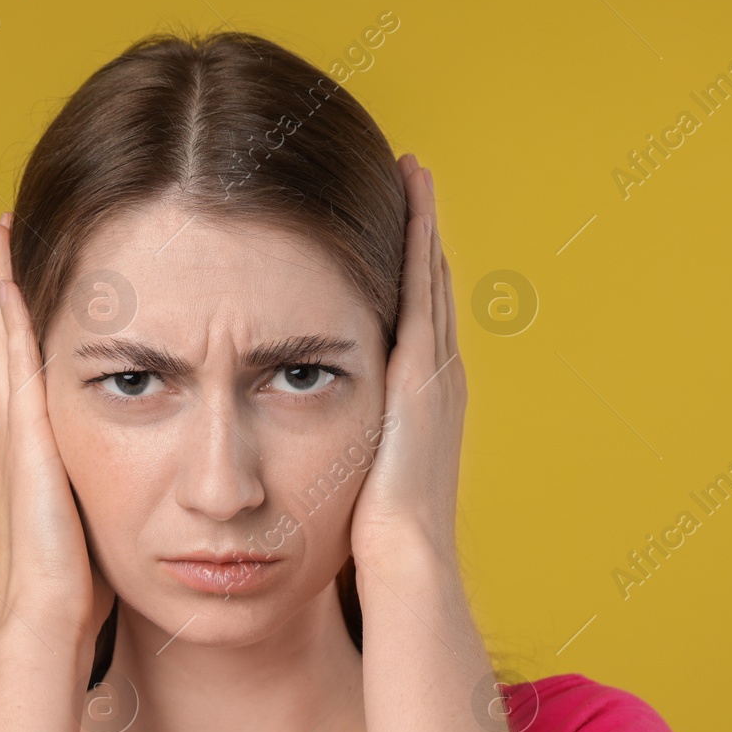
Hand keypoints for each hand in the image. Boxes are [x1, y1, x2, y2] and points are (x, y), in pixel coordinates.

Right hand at [0, 212, 115, 661]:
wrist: (48, 623)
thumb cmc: (75, 594)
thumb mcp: (90, 531)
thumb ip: (97, 501)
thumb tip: (139, 492)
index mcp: (26, 459)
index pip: (17, 379)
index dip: (15, 331)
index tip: (20, 283)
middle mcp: (8, 439)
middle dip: (1, 294)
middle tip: (1, 236)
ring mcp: (8, 438)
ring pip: (0, 346)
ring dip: (0, 291)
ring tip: (0, 239)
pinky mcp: (21, 443)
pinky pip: (12, 367)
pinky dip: (8, 322)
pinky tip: (11, 282)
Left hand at [348, 155, 465, 571]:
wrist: (404, 561)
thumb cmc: (370, 542)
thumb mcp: (352, 484)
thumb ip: (336, 453)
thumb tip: (291, 445)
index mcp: (421, 404)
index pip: (415, 322)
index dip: (408, 274)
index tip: (393, 230)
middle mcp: (439, 378)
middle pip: (431, 287)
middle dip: (420, 233)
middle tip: (411, 175)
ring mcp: (438, 370)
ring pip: (430, 276)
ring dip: (423, 222)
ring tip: (412, 170)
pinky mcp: (424, 368)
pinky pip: (423, 285)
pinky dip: (420, 238)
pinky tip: (410, 195)